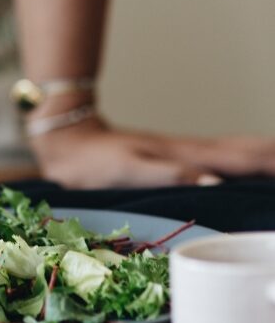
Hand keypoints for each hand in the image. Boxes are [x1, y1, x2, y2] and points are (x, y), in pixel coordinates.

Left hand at [31, 116, 274, 188]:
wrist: (68, 141)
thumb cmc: (94, 161)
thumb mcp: (130, 170)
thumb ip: (171, 174)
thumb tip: (217, 182)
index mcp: (188, 154)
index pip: (245, 156)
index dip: (274, 161)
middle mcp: (191, 151)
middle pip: (247, 150)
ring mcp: (182, 153)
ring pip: (235, 152)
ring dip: (264, 158)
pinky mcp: (172, 159)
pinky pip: (219, 160)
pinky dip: (242, 163)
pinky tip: (242, 171)